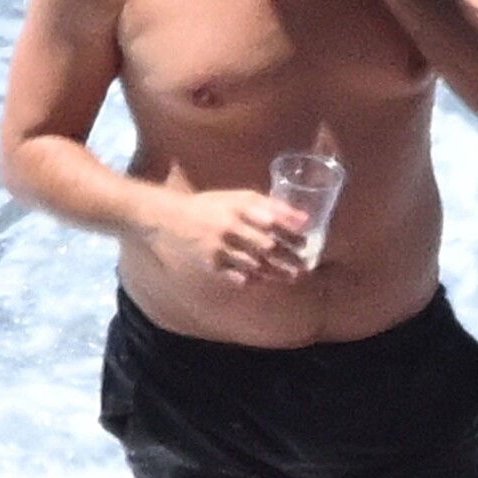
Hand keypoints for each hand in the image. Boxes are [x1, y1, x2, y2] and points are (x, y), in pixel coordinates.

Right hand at [152, 188, 307, 285]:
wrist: (171, 219)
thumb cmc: (211, 206)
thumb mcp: (238, 198)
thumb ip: (269, 206)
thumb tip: (303, 219)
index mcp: (237, 206)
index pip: (271, 219)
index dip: (291, 231)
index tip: (306, 239)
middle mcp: (230, 226)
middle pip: (266, 245)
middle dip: (288, 257)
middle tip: (304, 265)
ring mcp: (220, 247)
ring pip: (255, 264)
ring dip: (276, 272)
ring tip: (291, 276)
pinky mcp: (211, 264)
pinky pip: (238, 276)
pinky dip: (253, 279)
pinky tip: (264, 279)